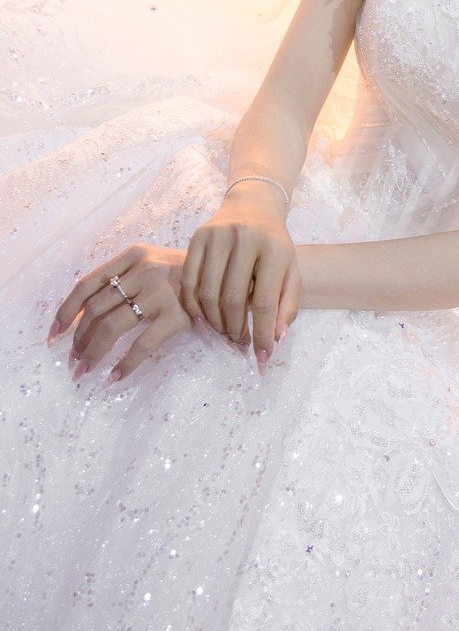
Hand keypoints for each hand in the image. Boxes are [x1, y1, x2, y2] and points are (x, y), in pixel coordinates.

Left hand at [49, 244, 191, 381]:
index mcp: (135, 255)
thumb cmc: (187, 273)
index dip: (66, 311)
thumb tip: (80, 316)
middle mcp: (146, 270)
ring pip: (112, 327)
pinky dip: (125, 364)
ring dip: (93, 352)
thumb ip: (123, 279)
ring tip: (85, 369)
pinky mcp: (179, 315)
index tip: (54, 335)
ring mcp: (162, 293)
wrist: (232, 275)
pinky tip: (115, 376)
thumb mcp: (154, 263)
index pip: (87, 284)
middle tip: (74, 360)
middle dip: (78, 339)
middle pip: (97, 309)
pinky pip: (142, 345)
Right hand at [181, 180, 301, 364]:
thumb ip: (287, 304)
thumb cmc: (275, 244)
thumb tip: (276, 338)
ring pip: (207, 293)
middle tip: (238, 343)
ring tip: (224, 333)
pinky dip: (193, 306)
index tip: (262, 357)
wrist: (254, 206)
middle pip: (232, 299)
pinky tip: (203, 320)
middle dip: (235, 329)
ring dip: (214, 321)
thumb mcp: (291, 270)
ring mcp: (217, 237)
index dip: (262, 332)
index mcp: (275, 249)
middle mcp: (245, 239)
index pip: (266, 301)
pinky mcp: (196, 237)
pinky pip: (188, 281)